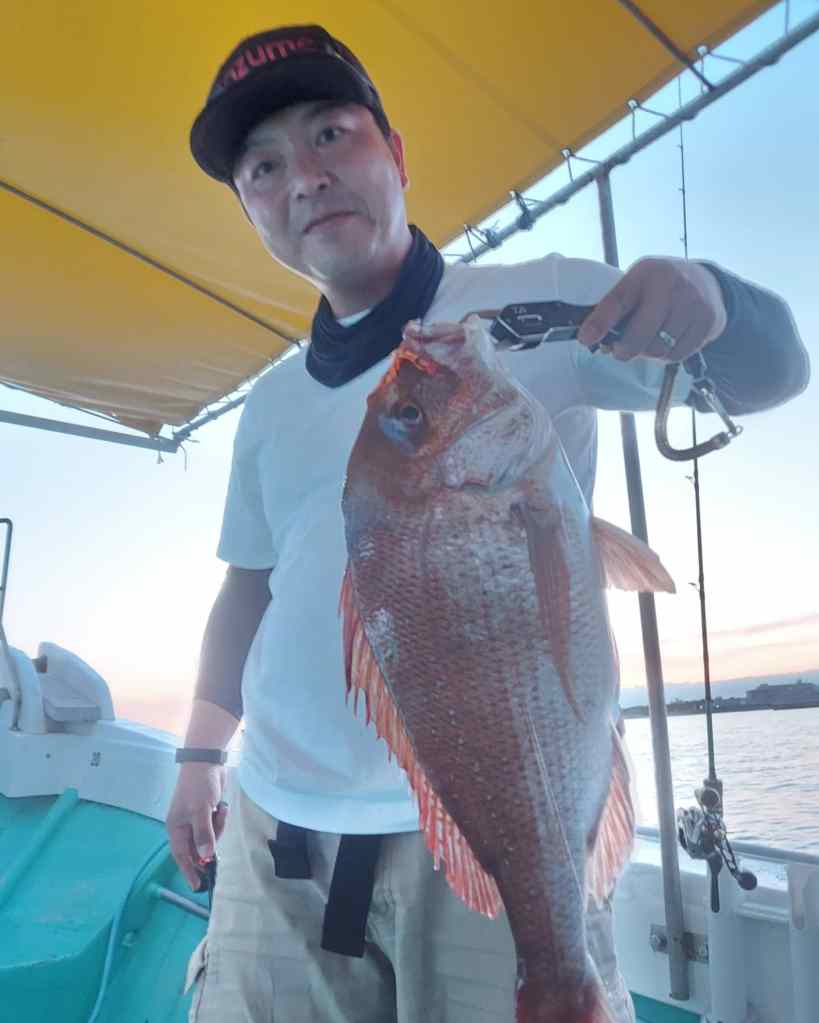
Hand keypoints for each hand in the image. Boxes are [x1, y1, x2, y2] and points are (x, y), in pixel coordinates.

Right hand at [166, 761, 227, 888]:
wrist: (207, 762)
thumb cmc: (198, 786)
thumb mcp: (201, 811)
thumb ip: (204, 834)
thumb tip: (206, 858)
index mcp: (176, 828)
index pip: (182, 855)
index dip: (189, 871)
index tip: (198, 886)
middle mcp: (185, 827)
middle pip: (199, 848)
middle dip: (210, 844)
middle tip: (218, 831)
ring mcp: (197, 820)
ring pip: (210, 838)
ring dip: (218, 828)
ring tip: (219, 811)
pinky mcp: (208, 814)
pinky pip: (216, 826)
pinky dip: (221, 819)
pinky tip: (221, 807)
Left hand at [576, 257, 727, 362]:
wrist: (707, 282)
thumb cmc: (660, 288)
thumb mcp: (637, 285)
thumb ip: (617, 308)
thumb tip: (591, 339)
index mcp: (645, 273)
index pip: (617, 300)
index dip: (600, 323)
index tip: (585, 339)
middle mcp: (671, 284)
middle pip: (640, 335)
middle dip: (624, 350)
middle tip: (620, 352)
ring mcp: (692, 303)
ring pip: (658, 349)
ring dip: (647, 354)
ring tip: (648, 342)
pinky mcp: (707, 321)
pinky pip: (678, 354)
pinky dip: (667, 356)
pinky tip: (667, 343)